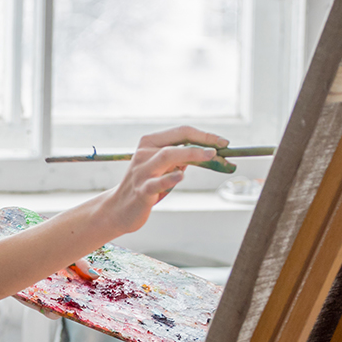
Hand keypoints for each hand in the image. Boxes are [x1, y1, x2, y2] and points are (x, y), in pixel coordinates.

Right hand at [101, 126, 229, 235]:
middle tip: (221, 147)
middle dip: (202, 142)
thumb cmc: (145, 186)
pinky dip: (169, 178)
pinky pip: (156, 183)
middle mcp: (144, 154)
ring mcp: (142, 172)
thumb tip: (209, 153)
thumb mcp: (163, 168)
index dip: (204, 135)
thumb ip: (182, 159)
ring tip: (209, 156)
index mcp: (150, 143)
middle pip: (175, 142)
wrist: (118, 209)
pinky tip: (181, 176)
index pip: (181, 132)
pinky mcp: (141, 191)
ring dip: (191, 153)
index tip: (223, 142)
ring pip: (166, 156)